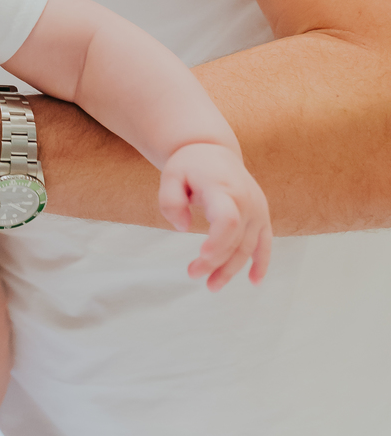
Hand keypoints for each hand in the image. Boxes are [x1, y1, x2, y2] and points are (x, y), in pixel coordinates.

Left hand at [158, 143, 272, 289]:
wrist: (213, 150)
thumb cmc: (189, 165)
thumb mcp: (170, 176)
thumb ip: (170, 201)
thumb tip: (183, 227)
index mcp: (223, 189)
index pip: (228, 220)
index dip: (218, 243)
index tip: (202, 257)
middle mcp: (246, 200)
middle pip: (235, 240)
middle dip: (215, 262)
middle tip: (192, 274)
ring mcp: (257, 209)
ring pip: (248, 247)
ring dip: (231, 270)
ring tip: (212, 286)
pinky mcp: (261, 216)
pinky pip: (265, 243)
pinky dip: (262, 263)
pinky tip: (254, 282)